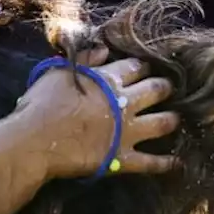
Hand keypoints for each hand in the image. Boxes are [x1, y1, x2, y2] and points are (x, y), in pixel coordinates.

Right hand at [15, 53, 179, 178]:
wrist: (35, 141)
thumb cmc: (42, 104)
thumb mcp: (59, 72)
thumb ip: (85, 60)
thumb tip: (105, 49)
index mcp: (109, 80)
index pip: (135, 67)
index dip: (143, 66)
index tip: (148, 67)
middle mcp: (125, 103)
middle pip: (155, 90)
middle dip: (165, 88)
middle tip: (170, 88)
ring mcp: (126, 131)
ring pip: (161, 123)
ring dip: (172, 119)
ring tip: (178, 119)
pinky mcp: (122, 158)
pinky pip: (150, 162)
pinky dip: (165, 163)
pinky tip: (177, 163)